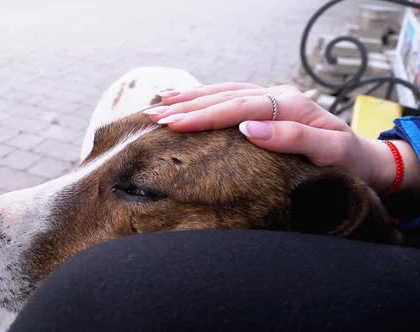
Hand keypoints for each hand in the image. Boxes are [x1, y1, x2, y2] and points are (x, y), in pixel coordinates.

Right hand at [145, 83, 417, 193]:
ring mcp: (271, 99)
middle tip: (155, 117)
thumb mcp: (330, 152)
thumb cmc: (348, 161)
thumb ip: (293, 138)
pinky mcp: (266, 107)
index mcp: (290, 105)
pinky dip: (206, 99)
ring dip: (191, 99)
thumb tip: (249, 128)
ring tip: (160, 105)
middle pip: (226, 96)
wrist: (364, 160)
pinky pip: (230, 97)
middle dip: (189, 107)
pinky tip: (186, 101)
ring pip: (224, 92)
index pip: (239, 106)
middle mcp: (278, 96)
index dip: (206, 115)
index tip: (176, 123)